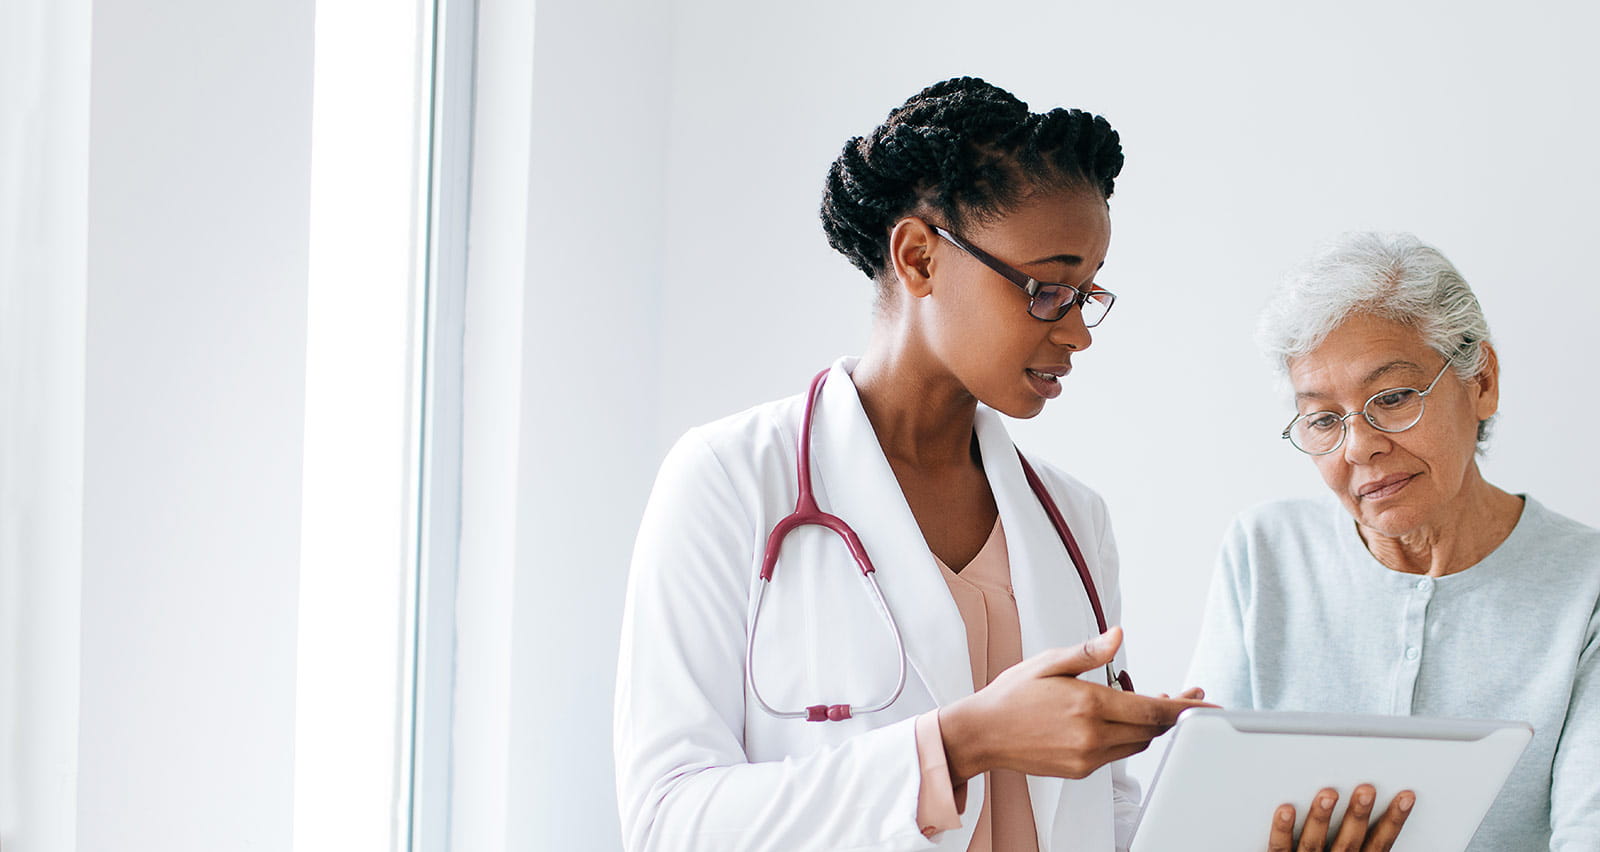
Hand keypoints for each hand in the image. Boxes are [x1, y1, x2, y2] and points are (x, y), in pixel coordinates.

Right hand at [938, 627, 1213, 781]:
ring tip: (1149, 701)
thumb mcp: (1049, 662)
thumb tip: (1118, 636)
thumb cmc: (1012, 695)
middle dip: (1172, 714)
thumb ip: (1089, 652)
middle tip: (1185, 697)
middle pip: (1151, 730)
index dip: (1184, 707)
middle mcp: (1092, 736)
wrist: (983, 734)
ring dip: (1150, 725)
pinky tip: (1119, 718)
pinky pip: (1118, 754)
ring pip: (1138, 744)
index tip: (1205, 702)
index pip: (1153, 711)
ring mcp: (1087, 757)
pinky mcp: (1082, 770)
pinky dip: (1128, 736)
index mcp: (1089, 705)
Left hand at [1267, 784, 1414, 851]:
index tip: (1405, 797)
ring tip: (1328, 793)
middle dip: (1358, 815)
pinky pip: (1279, 848)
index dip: (1393, 820)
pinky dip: (1283, 829)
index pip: (1380, 843)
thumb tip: (1383, 838)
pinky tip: (1287, 809)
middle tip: (1366, 790)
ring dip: (1322, 817)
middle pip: (1349, 840)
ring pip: (1315, 840)